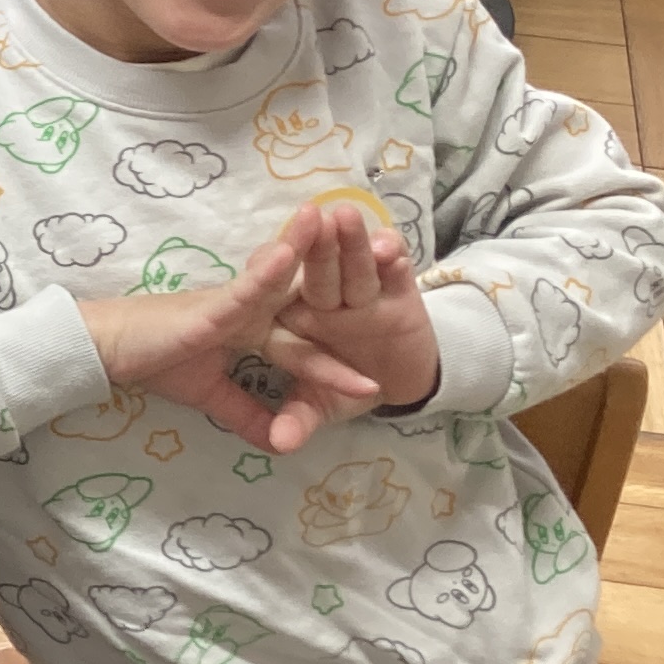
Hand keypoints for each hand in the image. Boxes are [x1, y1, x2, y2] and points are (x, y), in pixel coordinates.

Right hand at [78, 225, 376, 453]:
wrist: (107, 354)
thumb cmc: (153, 365)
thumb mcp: (210, 396)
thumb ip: (244, 414)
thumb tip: (275, 443)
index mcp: (251, 329)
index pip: (303, 346)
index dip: (337, 362)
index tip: (375, 382)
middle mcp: (249, 310)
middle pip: (306, 304)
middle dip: (346, 290)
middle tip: (396, 268)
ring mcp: (231, 303)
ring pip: (282, 279)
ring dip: (313, 252)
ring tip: (346, 228)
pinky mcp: (210, 306)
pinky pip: (245, 287)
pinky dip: (267, 273)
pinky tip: (290, 253)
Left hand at [262, 197, 441, 425]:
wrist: (402, 376)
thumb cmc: (349, 384)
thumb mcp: (323, 404)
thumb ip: (301, 418)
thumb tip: (280, 445)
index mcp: (296, 318)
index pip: (278, 293)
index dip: (269, 277)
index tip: (261, 261)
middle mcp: (326, 298)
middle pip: (315, 269)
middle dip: (314, 247)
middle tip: (310, 219)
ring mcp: (361, 291)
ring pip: (352, 261)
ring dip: (350, 241)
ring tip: (345, 218)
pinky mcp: (399, 289)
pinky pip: (394, 269)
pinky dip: (393, 258)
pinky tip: (391, 248)